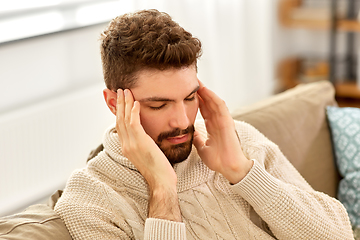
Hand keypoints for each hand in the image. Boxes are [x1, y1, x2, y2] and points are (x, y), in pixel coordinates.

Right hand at [116, 89, 180, 220]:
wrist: (161, 182)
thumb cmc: (159, 170)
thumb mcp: (148, 154)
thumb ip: (143, 143)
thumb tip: (146, 136)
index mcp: (127, 147)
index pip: (120, 125)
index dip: (119, 112)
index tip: (120, 100)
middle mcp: (126, 145)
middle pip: (119, 120)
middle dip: (119, 104)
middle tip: (119, 90)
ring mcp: (131, 144)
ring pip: (125, 119)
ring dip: (125, 104)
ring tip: (126, 91)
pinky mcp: (140, 143)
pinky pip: (134, 123)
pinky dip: (134, 112)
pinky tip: (136, 102)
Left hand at [193, 81, 252, 183]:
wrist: (229, 168)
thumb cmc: (218, 160)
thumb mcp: (202, 147)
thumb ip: (198, 138)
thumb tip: (190, 133)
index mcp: (213, 126)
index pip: (204, 109)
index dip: (196, 100)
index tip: (186, 91)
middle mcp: (218, 121)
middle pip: (208, 102)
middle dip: (200, 92)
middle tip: (190, 80)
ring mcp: (224, 121)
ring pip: (214, 102)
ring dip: (206, 91)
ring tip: (197, 81)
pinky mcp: (228, 122)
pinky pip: (220, 107)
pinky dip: (213, 98)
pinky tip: (206, 90)